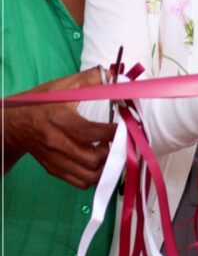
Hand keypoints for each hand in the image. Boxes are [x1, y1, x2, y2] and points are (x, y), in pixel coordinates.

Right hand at [3, 68, 116, 187]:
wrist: (13, 124)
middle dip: (112, 152)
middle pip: (92, 159)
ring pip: (88, 176)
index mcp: (60, 120)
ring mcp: (55, 159)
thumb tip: (112, 74)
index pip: (91, 133)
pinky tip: (100, 163)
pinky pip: (79, 182)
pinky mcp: (54, 169)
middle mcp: (56, 143)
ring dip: (106, 167)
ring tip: (110, 153)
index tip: (125, 127)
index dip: (114, 132)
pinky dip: (95, 177)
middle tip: (118, 142)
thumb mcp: (61, 86)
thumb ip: (89, 80)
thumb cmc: (40, 103)